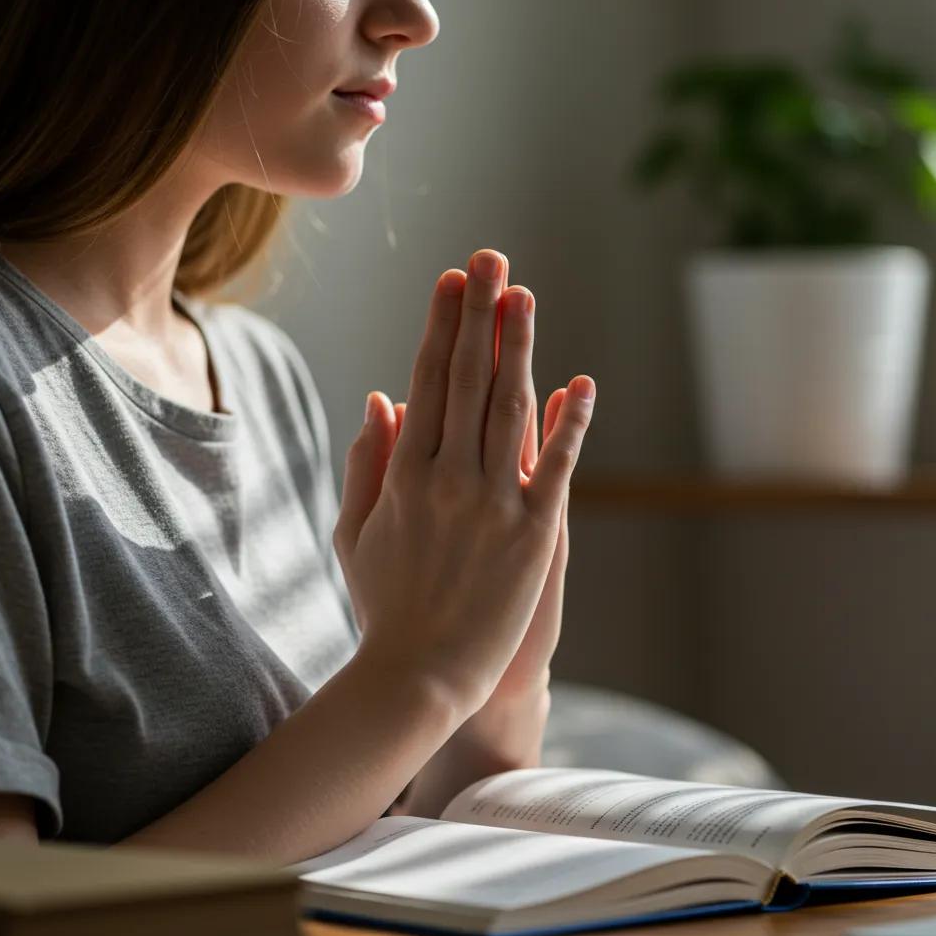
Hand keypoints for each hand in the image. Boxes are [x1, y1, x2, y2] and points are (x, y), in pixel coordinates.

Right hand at [388, 253, 569, 709]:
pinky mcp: (533, 535)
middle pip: (466, 380)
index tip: (449, 282)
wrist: (418, 677)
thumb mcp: (355, 533)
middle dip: (478, 314)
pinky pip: (555, 466)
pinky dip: (569, 422)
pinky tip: (580, 382)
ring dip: (518, 347)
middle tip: (489, 259)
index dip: (439, 327)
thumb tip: (380, 398)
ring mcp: (492, 505)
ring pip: (508, 410)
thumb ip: (368, 463)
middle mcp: (448, 479)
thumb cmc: (383, 606)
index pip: (425, 383)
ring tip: (524, 294)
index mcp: (405, 476)